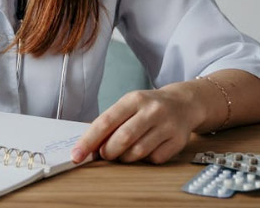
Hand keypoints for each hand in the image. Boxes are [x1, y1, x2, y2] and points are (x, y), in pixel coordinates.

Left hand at [71, 84, 203, 164]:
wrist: (183, 103)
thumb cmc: (148, 107)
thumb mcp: (128, 105)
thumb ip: (110, 123)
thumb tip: (88, 146)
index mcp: (133, 99)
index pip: (106, 121)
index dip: (89, 140)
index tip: (76, 155)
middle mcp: (151, 110)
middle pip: (123, 139)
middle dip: (108, 152)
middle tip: (104, 154)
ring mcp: (167, 126)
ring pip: (138, 152)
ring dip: (125, 158)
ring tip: (123, 152)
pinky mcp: (178, 141)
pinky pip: (155, 159)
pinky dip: (145, 160)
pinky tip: (145, 150)